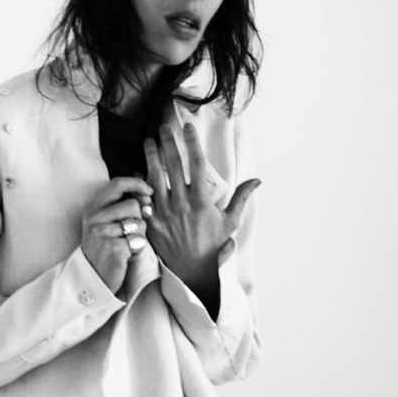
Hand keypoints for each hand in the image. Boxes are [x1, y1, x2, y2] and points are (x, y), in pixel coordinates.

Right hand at [81, 177, 152, 293]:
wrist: (93, 280)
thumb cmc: (104, 250)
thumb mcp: (107, 225)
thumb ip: (124, 208)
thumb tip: (148, 196)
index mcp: (93, 208)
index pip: (117, 184)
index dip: (137, 184)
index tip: (148, 192)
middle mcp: (95, 218)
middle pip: (133, 204)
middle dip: (139, 219)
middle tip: (129, 234)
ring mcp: (102, 233)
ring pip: (139, 223)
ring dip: (140, 236)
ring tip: (127, 245)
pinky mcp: (113, 249)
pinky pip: (139, 241)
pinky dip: (138, 250)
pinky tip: (127, 256)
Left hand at [144, 123, 259, 297]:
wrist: (192, 270)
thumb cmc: (213, 245)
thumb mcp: (230, 221)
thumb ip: (242, 198)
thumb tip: (258, 180)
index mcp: (202, 201)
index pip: (196, 164)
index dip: (192, 142)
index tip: (188, 127)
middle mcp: (182, 204)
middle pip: (173, 165)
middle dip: (168, 142)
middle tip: (164, 127)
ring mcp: (164, 212)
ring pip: (154, 177)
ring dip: (151, 157)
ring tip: (148, 141)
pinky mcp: (152, 221)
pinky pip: (144, 197)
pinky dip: (141, 182)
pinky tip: (139, 169)